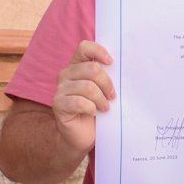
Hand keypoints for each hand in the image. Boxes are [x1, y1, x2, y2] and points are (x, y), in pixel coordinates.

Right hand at [52, 40, 115, 154]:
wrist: (82, 136)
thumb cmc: (96, 110)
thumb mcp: (103, 90)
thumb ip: (107, 77)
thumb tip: (125, 67)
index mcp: (77, 66)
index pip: (84, 47)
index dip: (99, 52)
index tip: (111, 63)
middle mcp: (66, 74)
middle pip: (92, 69)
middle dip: (107, 84)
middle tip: (112, 96)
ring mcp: (60, 89)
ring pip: (88, 87)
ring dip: (101, 100)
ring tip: (105, 108)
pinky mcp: (58, 104)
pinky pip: (80, 102)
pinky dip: (91, 108)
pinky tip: (93, 113)